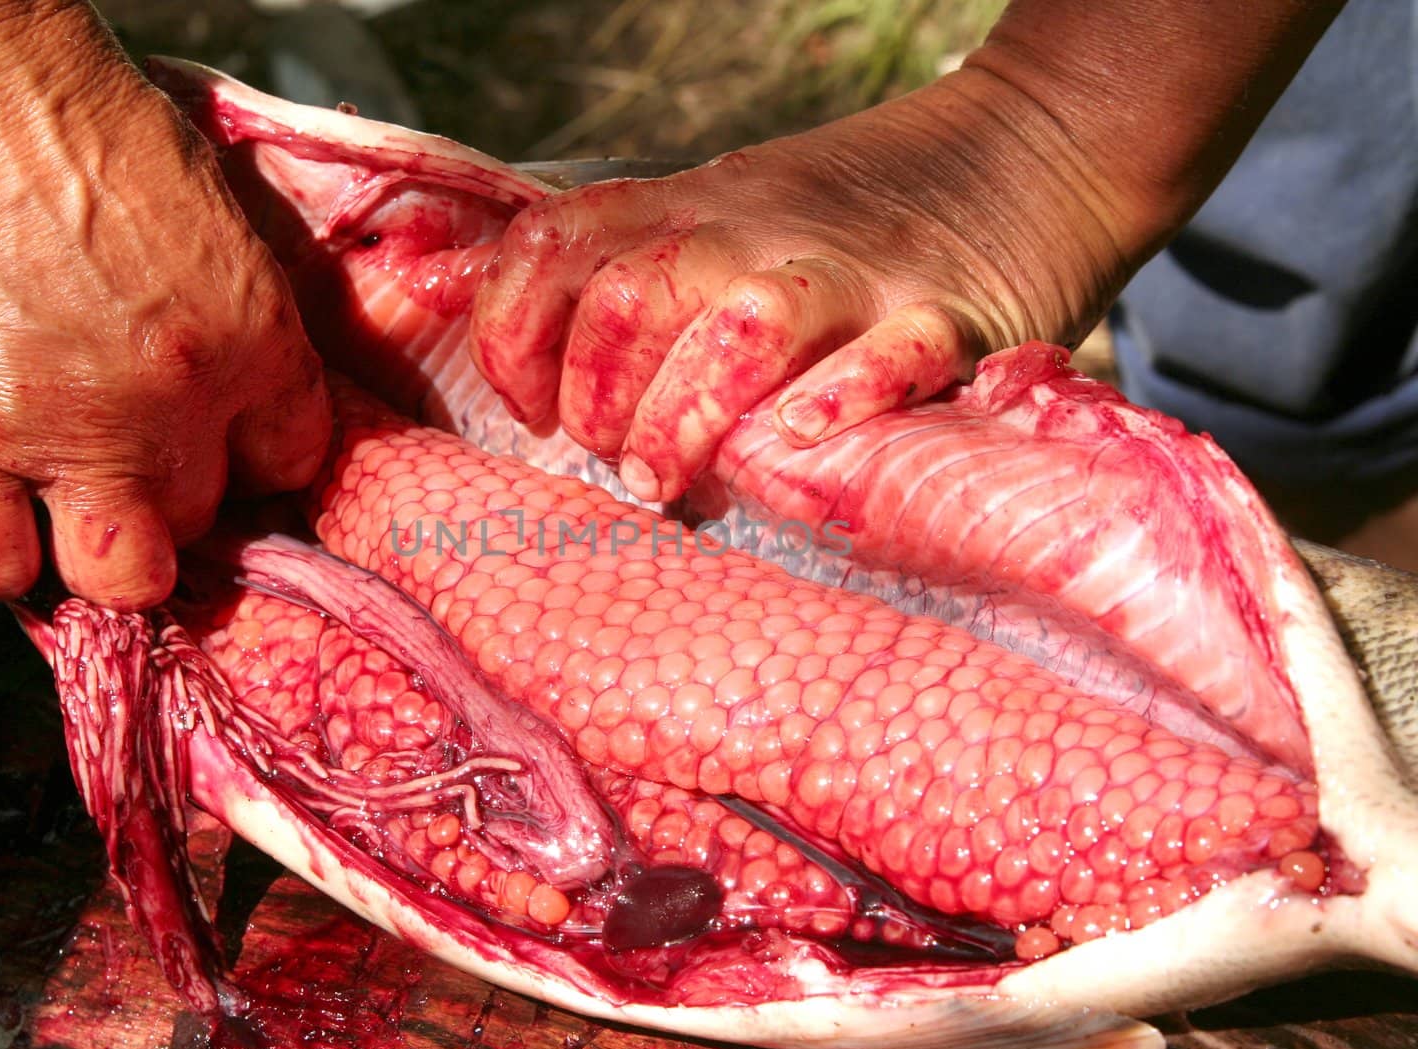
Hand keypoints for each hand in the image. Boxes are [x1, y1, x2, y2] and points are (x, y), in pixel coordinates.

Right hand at [0, 2, 331, 609]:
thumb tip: (228, 381)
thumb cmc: (76, 112)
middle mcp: (178, 399)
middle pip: (206, 520)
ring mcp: (70, 428)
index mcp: (254, 334)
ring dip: (105, 557)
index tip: (221, 453)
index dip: (252, 465)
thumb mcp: (209, 209)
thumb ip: (232, 310)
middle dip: (176, 500)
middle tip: (137, 466)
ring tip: (78, 514)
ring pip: (122, 574)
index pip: (290, 462)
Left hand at [468, 77, 1124, 502]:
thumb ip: (611, 253)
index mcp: (694, 203)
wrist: (1032, 145)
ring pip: (741, 331)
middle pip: (634, 300)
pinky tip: (802, 436)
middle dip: (596, 401)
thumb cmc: (855, 208)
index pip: (555, 246)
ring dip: (684, 419)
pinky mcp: (945, 316)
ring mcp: (854, 272)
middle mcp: (757, 231)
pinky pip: (891, 357)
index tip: (533, 409)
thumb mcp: (720, 206)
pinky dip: (840, 398)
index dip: (512, 336)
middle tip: (617, 460)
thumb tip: (438, 283)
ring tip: (670, 480)